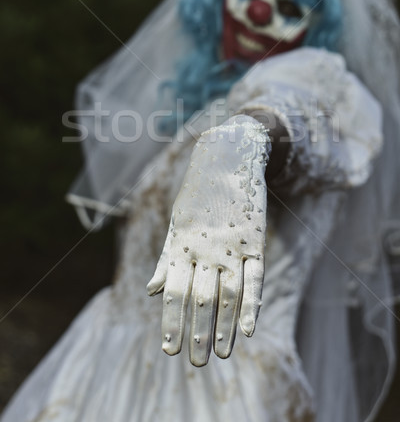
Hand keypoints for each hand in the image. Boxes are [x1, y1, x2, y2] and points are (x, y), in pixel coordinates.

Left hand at [147, 115, 269, 365]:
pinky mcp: (255, 239)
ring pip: (227, 293)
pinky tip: (250, 329)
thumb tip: (151, 292)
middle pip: (200, 298)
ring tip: (222, 354)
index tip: (169, 349)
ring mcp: (232, 244)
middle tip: (196, 363)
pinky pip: (254, 278)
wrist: (227, 157)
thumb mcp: (176, 222)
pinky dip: (252, 304)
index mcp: (182, 244)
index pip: (174, 292)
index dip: (171, 322)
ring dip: (225, 326)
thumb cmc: (198, 194)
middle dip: (197, 333)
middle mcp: (205, 248)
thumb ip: (166, 257)